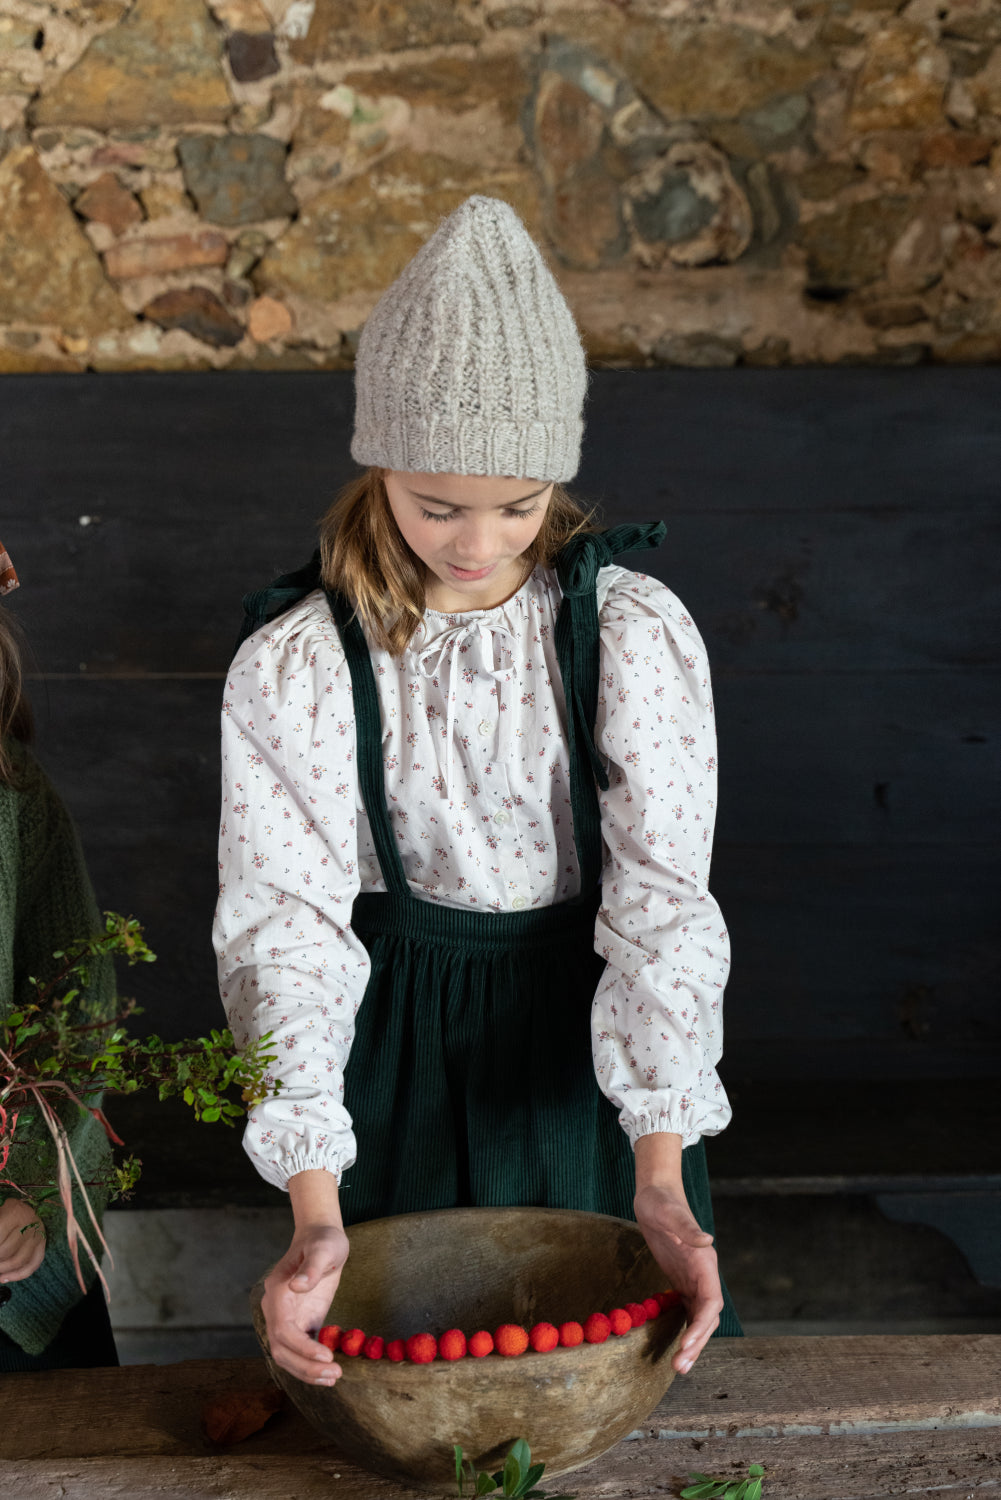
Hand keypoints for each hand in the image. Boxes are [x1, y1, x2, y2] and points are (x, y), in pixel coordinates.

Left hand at [0, 1197, 45, 1282]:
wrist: (23, 1209)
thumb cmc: (5, 1213)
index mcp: (14, 1212)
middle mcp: (30, 1223)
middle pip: (7, 1250)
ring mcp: (38, 1235)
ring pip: (20, 1260)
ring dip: (3, 1269)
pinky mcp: (42, 1244)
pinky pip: (33, 1265)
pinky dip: (18, 1275)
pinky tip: (4, 1278)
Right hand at [262, 1221, 349, 1383]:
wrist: (321, 1237)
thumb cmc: (323, 1240)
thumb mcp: (324, 1249)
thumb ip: (311, 1267)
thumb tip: (297, 1286)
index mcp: (277, 1291)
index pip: (282, 1329)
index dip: (301, 1347)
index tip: (326, 1355)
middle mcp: (276, 1309)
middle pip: (281, 1349)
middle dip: (305, 1366)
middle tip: (334, 1374)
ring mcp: (286, 1318)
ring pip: (287, 1355)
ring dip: (307, 1371)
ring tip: (334, 1377)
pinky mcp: (299, 1323)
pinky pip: (300, 1351)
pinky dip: (311, 1364)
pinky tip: (330, 1372)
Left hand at [634, 1182, 722, 1374]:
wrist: (656, 1194)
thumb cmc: (662, 1201)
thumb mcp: (670, 1213)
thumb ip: (688, 1227)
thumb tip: (707, 1240)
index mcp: (704, 1262)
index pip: (711, 1302)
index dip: (702, 1325)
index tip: (688, 1343)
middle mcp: (704, 1274)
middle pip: (706, 1317)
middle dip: (697, 1343)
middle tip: (680, 1367)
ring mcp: (694, 1279)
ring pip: (699, 1318)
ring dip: (692, 1342)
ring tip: (679, 1366)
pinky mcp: (682, 1280)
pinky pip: (688, 1311)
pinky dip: (685, 1330)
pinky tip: (676, 1346)